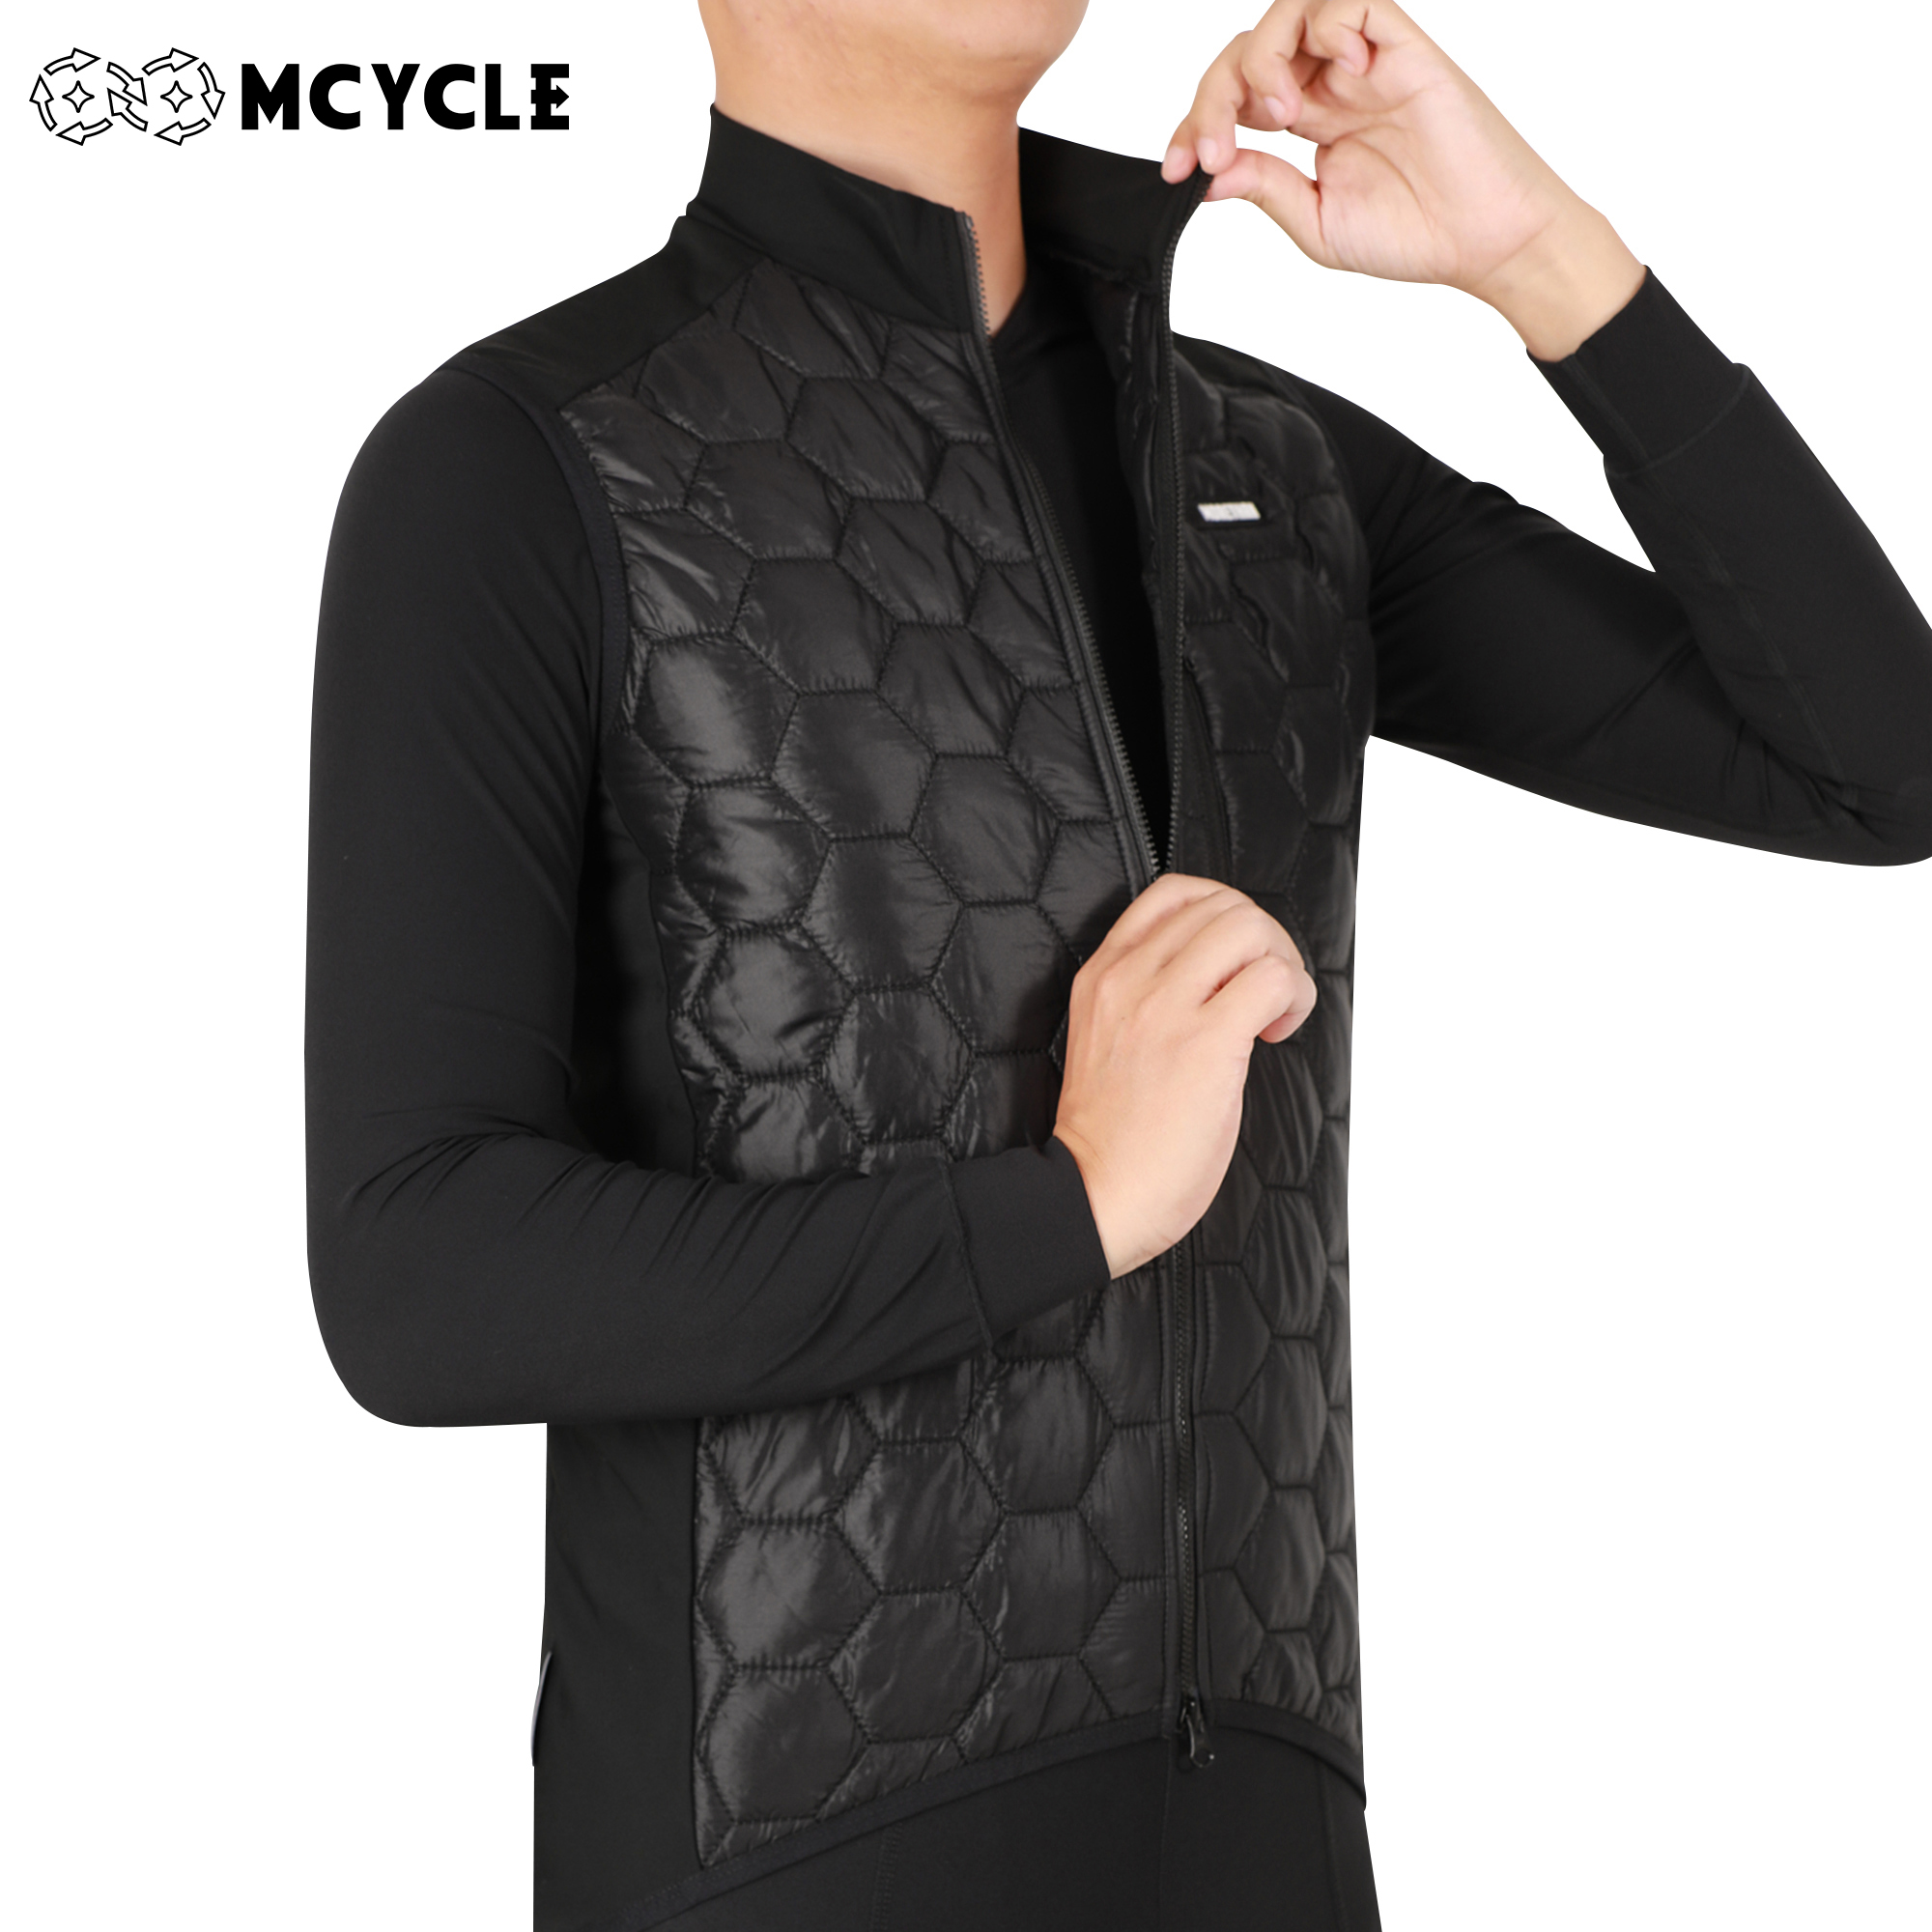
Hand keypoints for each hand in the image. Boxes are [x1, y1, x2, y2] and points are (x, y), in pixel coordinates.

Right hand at [1052, 874, 1316, 1277]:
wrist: (1094, 1195)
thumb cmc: (1109, 1139)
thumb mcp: (1107, 1040)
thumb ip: (1147, 998)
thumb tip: (1218, 981)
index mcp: (1103, 976)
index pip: (1172, 893)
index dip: (1222, 914)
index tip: (1234, 960)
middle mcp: (1130, 979)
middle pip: (1221, 904)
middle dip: (1263, 941)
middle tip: (1266, 991)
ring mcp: (1165, 1006)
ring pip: (1250, 927)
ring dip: (1282, 963)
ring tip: (1273, 1010)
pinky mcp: (1206, 1042)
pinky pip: (1274, 980)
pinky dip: (1294, 998)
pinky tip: (1276, 1032)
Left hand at [1161, 1, 1645, 360]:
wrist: (1484, 238)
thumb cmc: (1414, 233)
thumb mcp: (1318, 222)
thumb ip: (1267, 188)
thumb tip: (1210, 174)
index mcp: (1306, 123)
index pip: (1232, 100)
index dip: (1195, 125)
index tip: (1176, 169)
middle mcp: (1328, 84)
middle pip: (1247, 52)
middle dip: (1214, 96)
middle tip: (1215, 148)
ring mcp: (1362, 63)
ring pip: (1289, 14)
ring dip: (1262, 57)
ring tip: (1276, 112)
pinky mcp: (1400, 47)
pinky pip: (1350, 2)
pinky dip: (1329, 28)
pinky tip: (1338, 77)